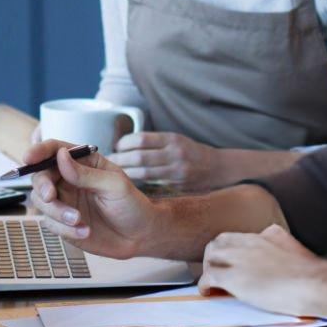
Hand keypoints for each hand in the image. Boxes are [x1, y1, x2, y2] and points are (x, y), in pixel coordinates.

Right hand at [25, 140, 162, 259]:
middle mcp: (69, 179)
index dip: (38, 151)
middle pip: (40, 177)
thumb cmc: (133, 205)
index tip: (28, 158)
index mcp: (83, 162)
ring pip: (42, 202)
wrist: (141, 237)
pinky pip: (51, 224)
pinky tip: (85, 232)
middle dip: (43, 187)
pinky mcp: (63, 223)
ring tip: (79, 221)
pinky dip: (65, 230)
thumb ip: (85, 173)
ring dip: (57, 212)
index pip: (54, 150)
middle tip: (51, 197)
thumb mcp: (114, 185)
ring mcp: (65, 201)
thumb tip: (59, 156)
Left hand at [113, 131, 227, 191]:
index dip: (124, 143)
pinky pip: (152, 186)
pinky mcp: (177, 187)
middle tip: (109, 162)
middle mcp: (175, 154)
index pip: (141, 139)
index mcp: (172, 139)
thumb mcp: (175, 139)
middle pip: (139, 157)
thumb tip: (123, 144)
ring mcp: (176, 172)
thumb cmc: (190, 152)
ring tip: (114, 174)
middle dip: (120, 160)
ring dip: (126, 173)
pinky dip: (138, 185)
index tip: (117, 146)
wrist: (217, 168)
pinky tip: (128, 185)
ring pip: (144, 174)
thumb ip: (154, 142)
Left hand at [198, 225, 326, 317]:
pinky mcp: (234, 277)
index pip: (238, 237)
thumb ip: (280, 243)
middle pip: (219, 242)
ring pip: (211, 256)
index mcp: (266, 235)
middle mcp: (250, 242)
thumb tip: (275, 243)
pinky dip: (205, 285)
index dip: (230, 250)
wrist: (314, 284)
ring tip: (212, 283)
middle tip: (217, 271)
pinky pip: (209, 277)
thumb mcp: (295, 247)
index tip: (231, 262)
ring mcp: (240, 258)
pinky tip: (208, 292)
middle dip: (215, 256)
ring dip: (208, 268)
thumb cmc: (312, 274)